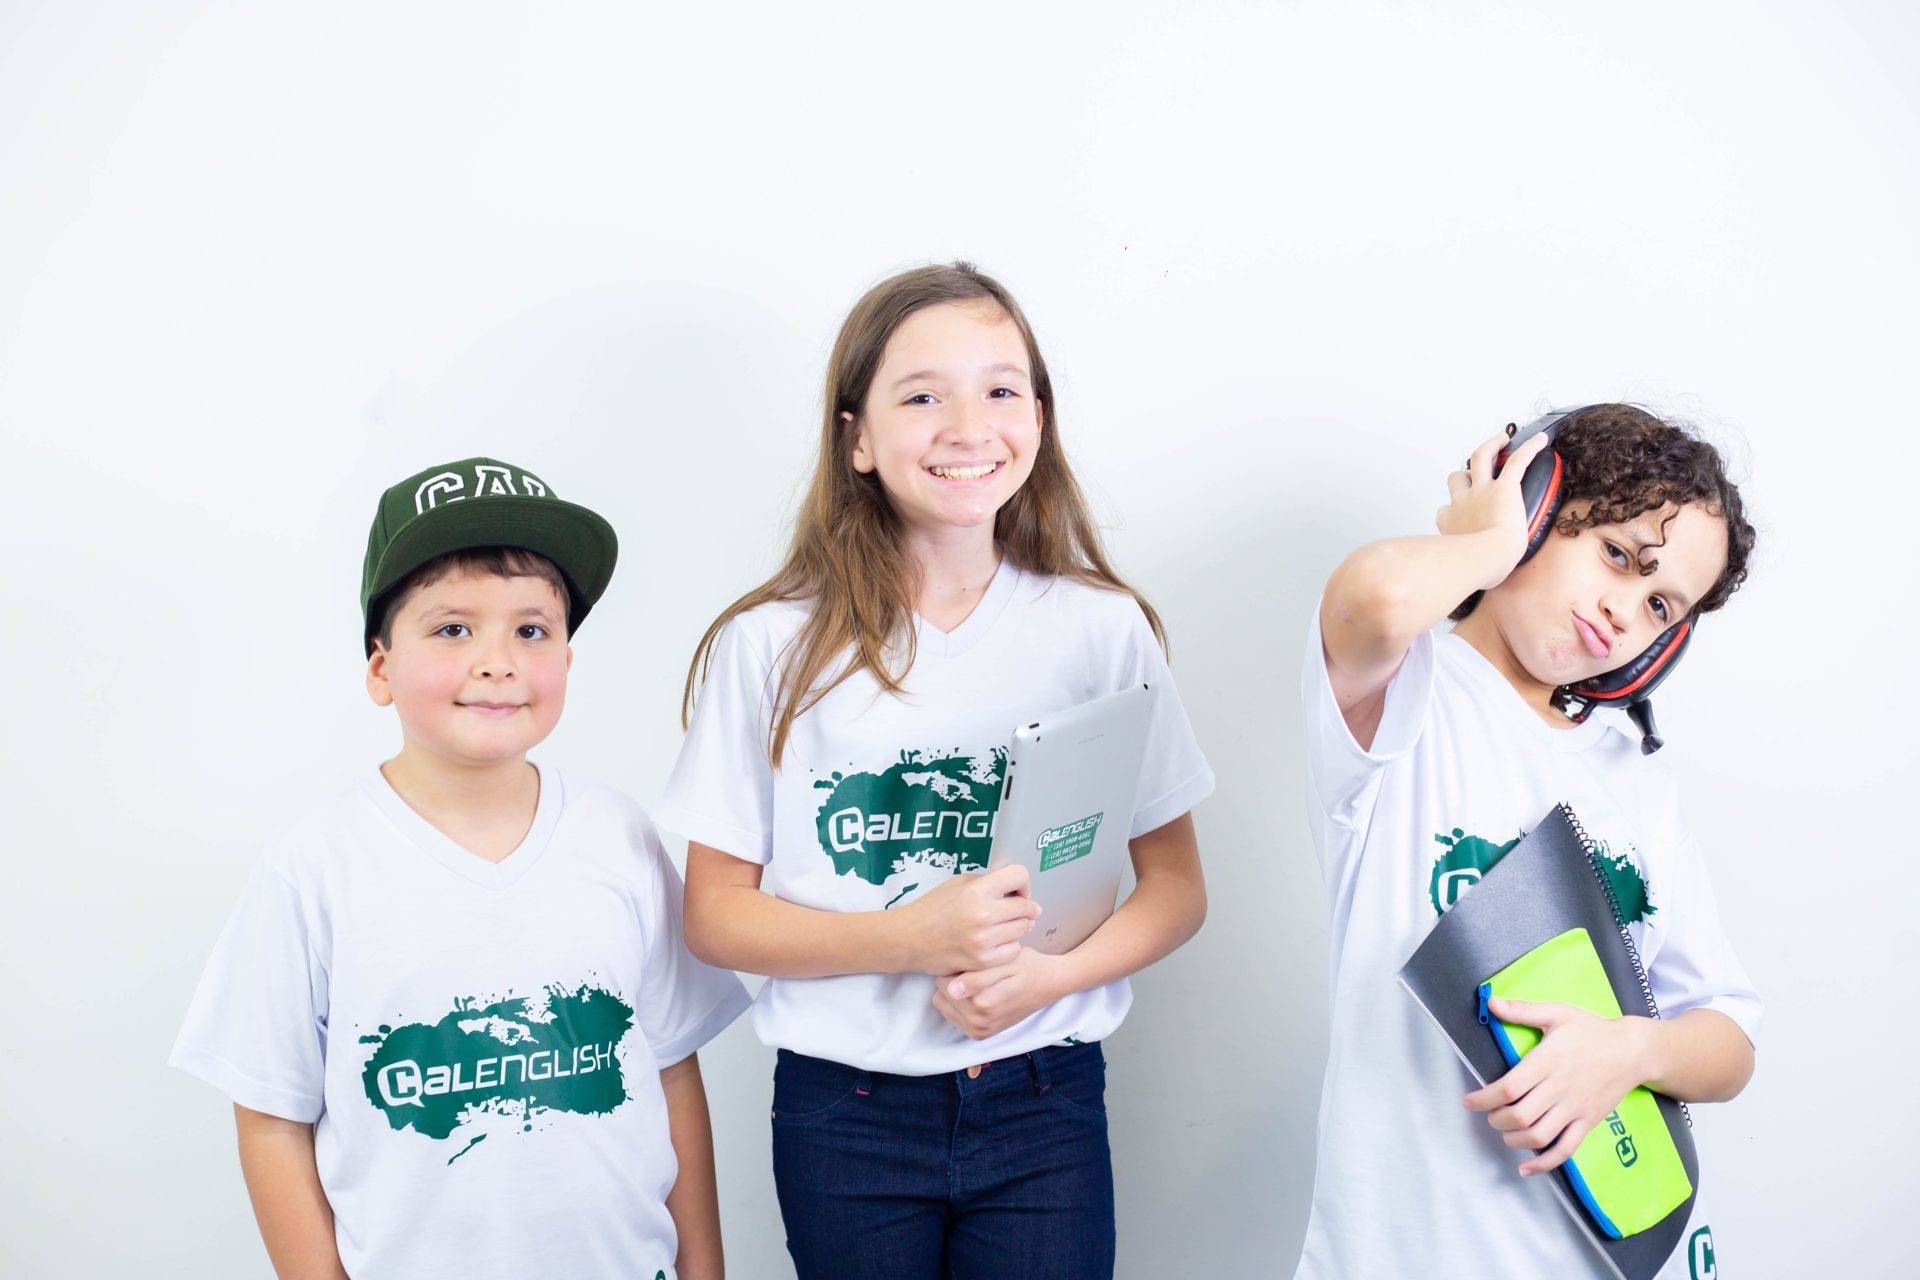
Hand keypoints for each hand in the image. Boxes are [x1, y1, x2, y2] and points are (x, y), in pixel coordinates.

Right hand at [897, 865, 1040, 974]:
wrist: (909, 938)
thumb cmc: (933, 908)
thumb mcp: (958, 884)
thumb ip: (987, 882)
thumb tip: (1016, 887)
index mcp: (976, 890)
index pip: (1019, 875)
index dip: (1022, 882)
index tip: (1016, 891)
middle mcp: (982, 914)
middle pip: (1026, 906)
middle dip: (1025, 906)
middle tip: (1017, 910)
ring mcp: (983, 940)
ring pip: (1023, 929)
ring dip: (1018, 926)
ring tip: (1005, 925)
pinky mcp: (982, 961)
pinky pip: (1014, 951)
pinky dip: (1010, 946)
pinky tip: (998, 942)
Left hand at [931, 946, 1066, 1039]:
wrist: (1049, 984)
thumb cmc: (1027, 966)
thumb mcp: (1006, 962)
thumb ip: (978, 976)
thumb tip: (953, 989)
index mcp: (983, 1004)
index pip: (944, 979)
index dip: (955, 964)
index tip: (970, 959)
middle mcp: (979, 1023)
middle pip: (941, 993)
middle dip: (952, 979)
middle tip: (974, 969)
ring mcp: (979, 1031)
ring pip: (943, 1004)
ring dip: (954, 992)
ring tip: (976, 980)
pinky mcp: (979, 1034)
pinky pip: (952, 1016)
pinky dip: (959, 1004)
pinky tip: (976, 993)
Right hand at [1436, 430, 1549, 582]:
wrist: (1486, 557)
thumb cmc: (1475, 568)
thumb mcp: (1459, 566)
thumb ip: (1464, 563)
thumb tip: (1477, 575)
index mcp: (1450, 521)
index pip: (1446, 511)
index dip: (1452, 510)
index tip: (1459, 514)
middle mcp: (1462, 501)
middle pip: (1457, 478)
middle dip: (1465, 473)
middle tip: (1476, 471)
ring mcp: (1482, 491)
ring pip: (1480, 457)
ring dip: (1491, 446)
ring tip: (1501, 440)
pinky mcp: (1505, 487)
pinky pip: (1517, 461)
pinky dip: (1529, 448)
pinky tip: (1540, 441)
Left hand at [1463, 996, 1653, 1175]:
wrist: (1632, 1050)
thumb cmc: (1591, 1030)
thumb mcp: (1557, 1013)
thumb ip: (1522, 1011)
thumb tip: (1491, 1003)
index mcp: (1548, 1061)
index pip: (1509, 1088)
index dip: (1484, 1098)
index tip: (1469, 1101)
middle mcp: (1560, 1088)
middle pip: (1520, 1116)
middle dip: (1496, 1120)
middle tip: (1488, 1114)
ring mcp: (1575, 1108)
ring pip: (1540, 1136)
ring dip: (1514, 1140)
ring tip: (1505, 1132)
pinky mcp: (1588, 1122)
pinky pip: (1566, 1149)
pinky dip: (1544, 1163)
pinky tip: (1527, 1167)